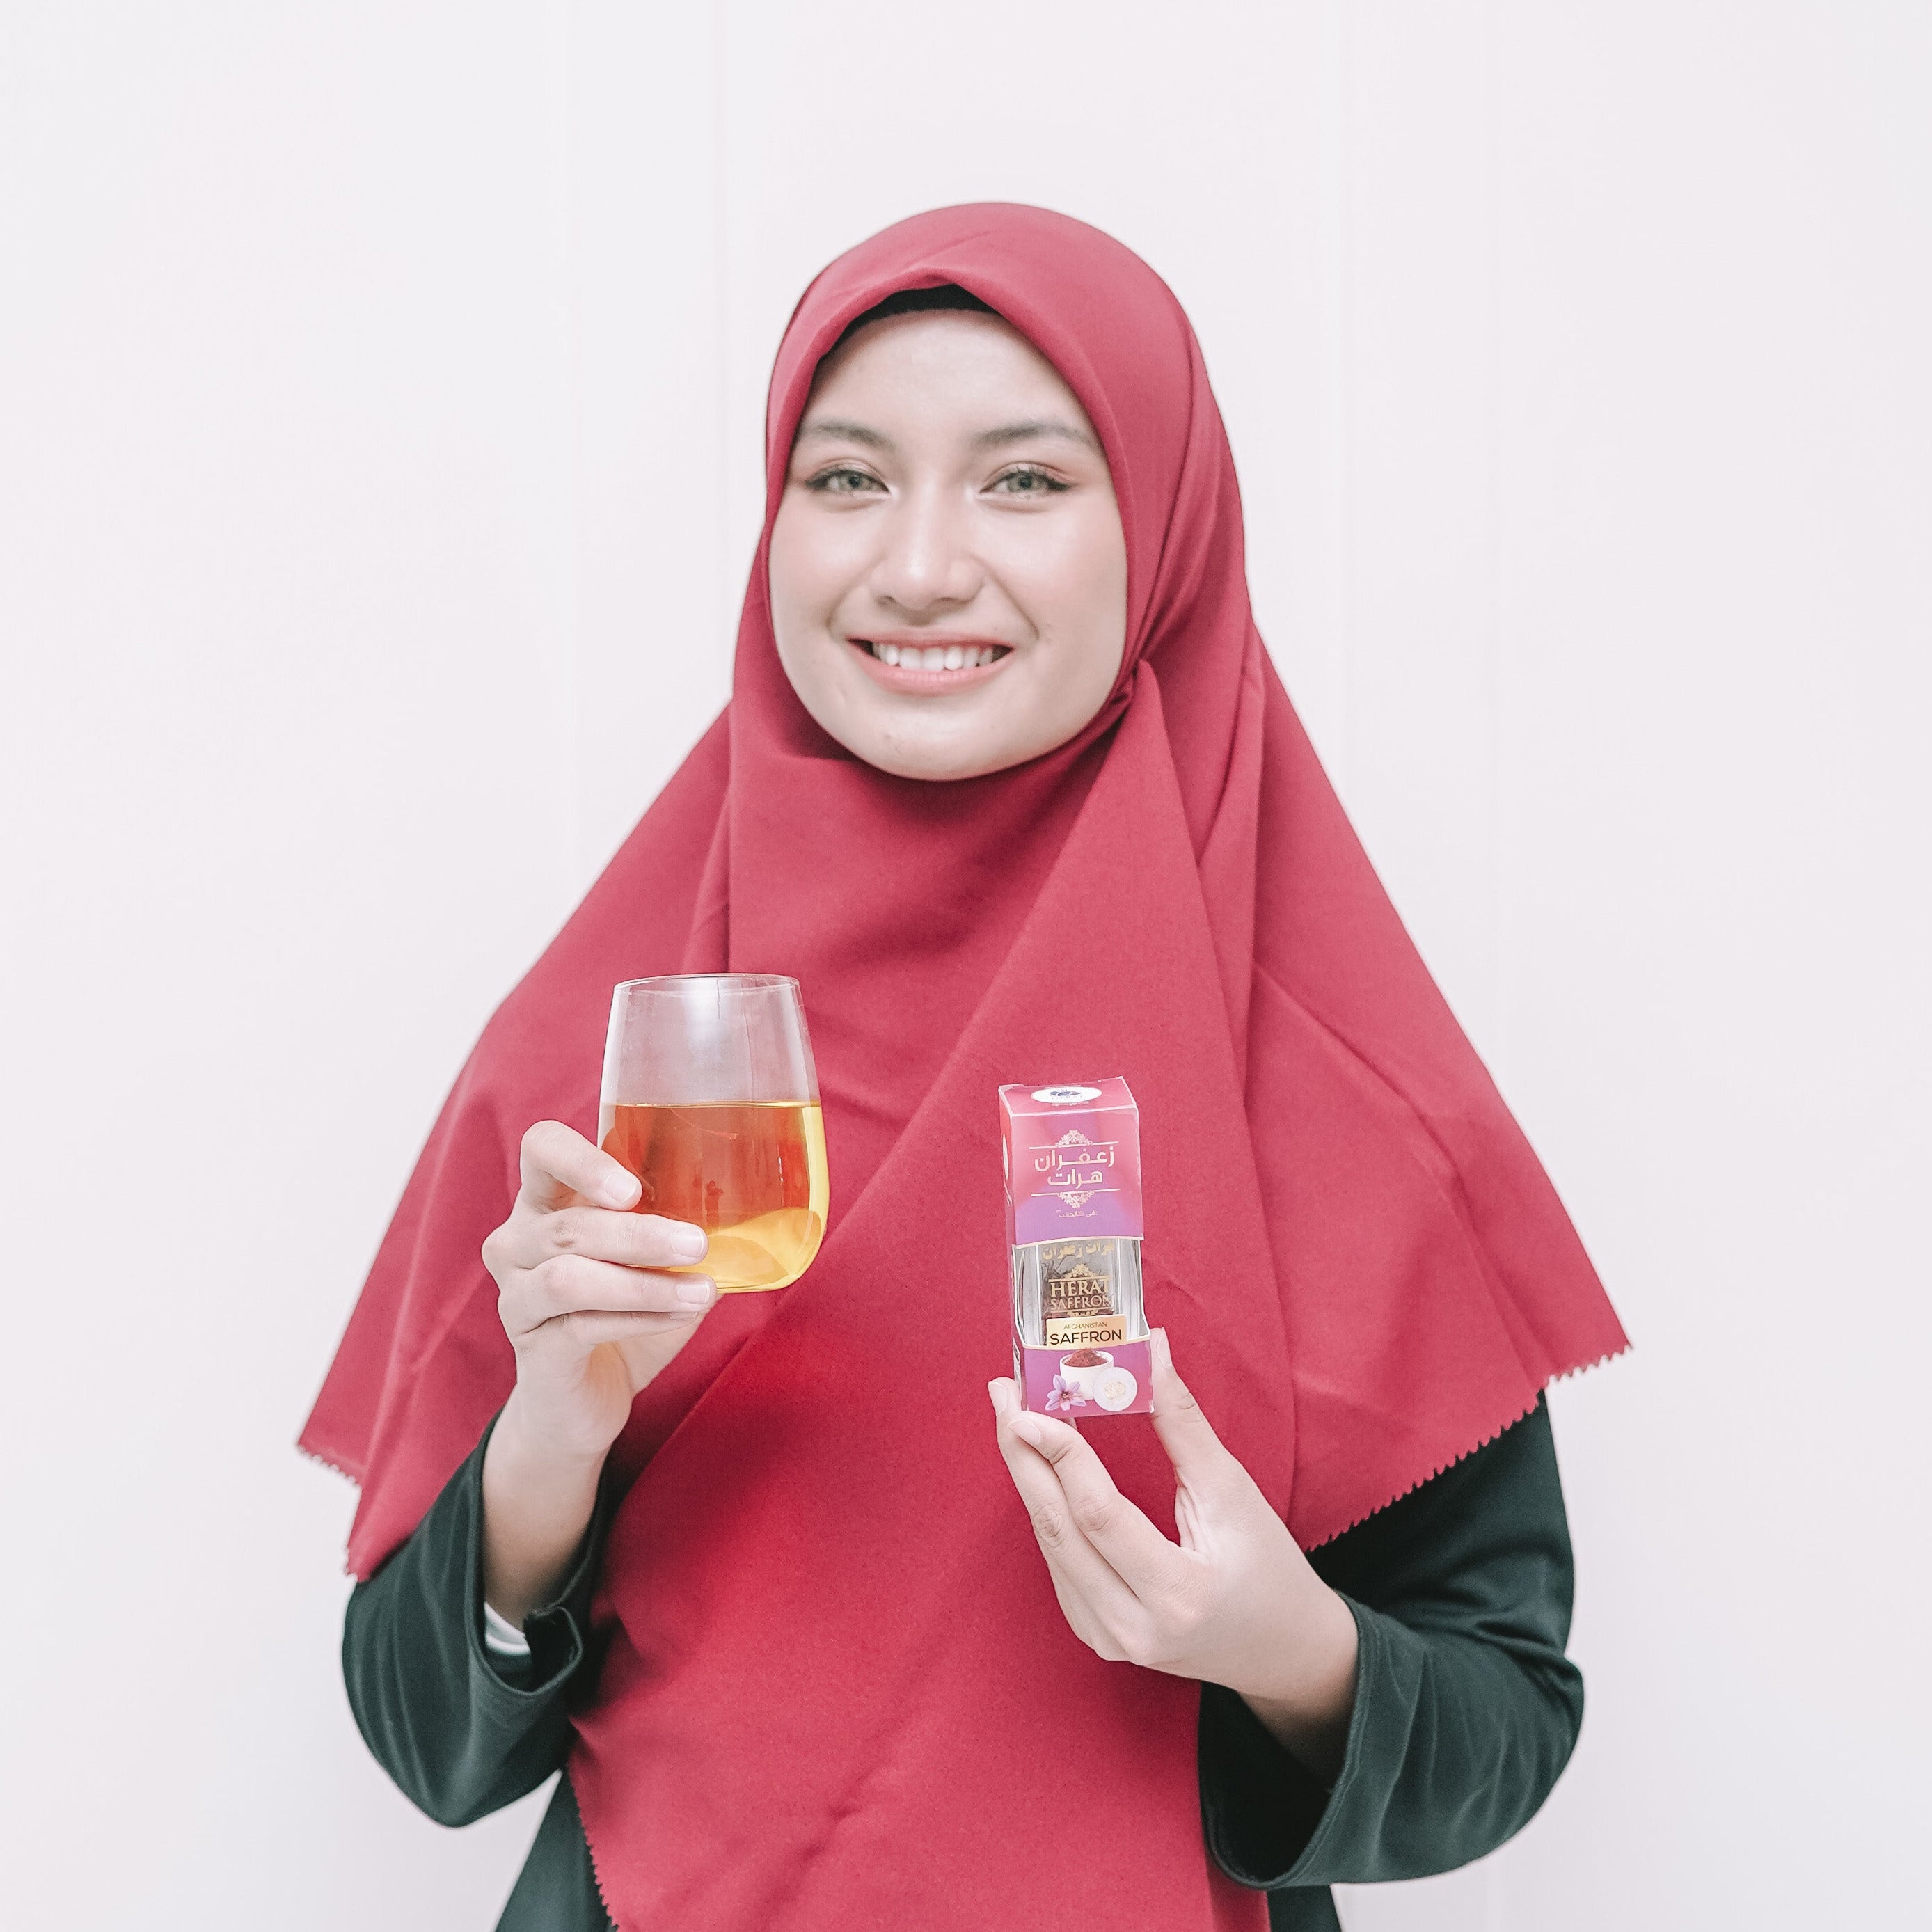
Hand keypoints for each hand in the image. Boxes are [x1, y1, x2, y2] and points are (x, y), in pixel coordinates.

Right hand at [478, 1120, 714, 1623]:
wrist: (587, 1399)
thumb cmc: (624, 1314)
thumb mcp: (653, 1261)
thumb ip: (680, 1226)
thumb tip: (758, 1206)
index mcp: (546, 1201)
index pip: (541, 1148)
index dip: (580, 1159)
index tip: (633, 1186)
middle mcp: (516, 1242)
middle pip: (566, 1224)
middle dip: (639, 1233)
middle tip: (698, 1243)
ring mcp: (517, 1297)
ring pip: (568, 1277)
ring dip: (644, 1283)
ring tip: (701, 1290)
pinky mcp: (533, 1347)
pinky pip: (580, 1326)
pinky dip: (637, 1318)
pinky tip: (678, 1316)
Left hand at [988, 1330, 1358, 1778]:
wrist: (1283, 1648)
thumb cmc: (1268, 1565)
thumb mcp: (1232, 1490)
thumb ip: (1182, 1421)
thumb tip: (1150, 1348)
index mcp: (1178, 1594)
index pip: (1098, 1515)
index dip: (1062, 1454)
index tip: (1031, 1405)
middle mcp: (1133, 1628)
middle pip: (1057, 1530)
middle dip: (1023, 1455)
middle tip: (1003, 1395)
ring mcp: (1110, 1639)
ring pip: (1051, 1547)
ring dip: (1030, 1478)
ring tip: (1016, 1419)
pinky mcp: (1098, 1637)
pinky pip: (1059, 1567)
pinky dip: (1048, 1513)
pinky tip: (1041, 1472)